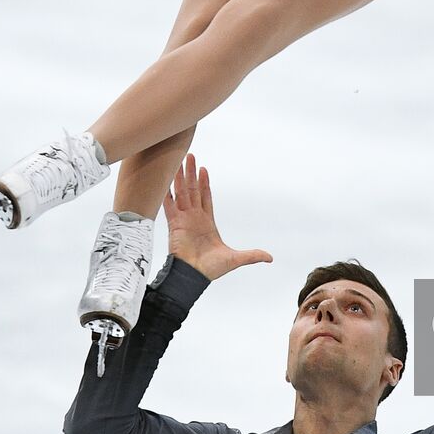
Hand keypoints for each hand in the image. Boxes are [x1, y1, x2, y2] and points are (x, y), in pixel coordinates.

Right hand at [161, 153, 271, 280]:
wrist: (194, 277)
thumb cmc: (210, 269)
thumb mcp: (236, 259)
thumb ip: (252, 255)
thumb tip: (269, 258)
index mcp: (206, 223)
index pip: (205, 197)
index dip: (204, 183)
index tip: (203, 169)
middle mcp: (194, 218)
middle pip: (192, 190)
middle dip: (191, 173)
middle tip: (190, 156)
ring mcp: (183, 219)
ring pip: (181, 192)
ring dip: (179, 177)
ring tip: (179, 160)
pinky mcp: (174, 224)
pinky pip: (169, 204)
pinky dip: (167, 193)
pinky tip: (164, 180)